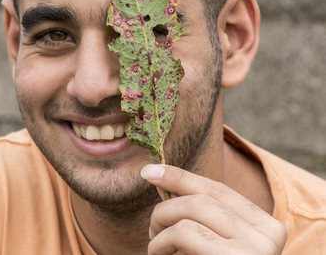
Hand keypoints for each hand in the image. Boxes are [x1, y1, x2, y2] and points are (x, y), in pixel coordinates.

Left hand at [141, 164, 286, 254]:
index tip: (150, 171)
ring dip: (160, 226)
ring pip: (190, 211)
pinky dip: (161, 242)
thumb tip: (159, 178)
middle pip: (201, 198)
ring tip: (155, 247)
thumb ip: (195, 215)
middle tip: (151, 227)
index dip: (181, 176)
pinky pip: (184, 233)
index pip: (218, 190)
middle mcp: (267, 235)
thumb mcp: (210, 242)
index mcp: (265, 226)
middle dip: (165, 207)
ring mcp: (255, 249)